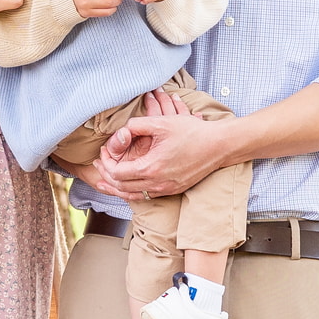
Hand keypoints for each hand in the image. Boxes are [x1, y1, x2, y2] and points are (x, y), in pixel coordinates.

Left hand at [86, 91, 227, 199]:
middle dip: (107, 175)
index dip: (106, 162)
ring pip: (133, 195)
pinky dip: (133, 190)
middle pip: (121, 187)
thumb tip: (121, 131)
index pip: (117, 173)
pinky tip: (129, 181)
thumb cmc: (192, 133)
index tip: (104, 151)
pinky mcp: (173, 190)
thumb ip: (136, 125)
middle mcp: (157, 183)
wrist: (218, 146)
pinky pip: (146, 195)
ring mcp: (166, 189)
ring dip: (117, 186)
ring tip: (107, 177)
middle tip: (100, 163)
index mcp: (151, 168)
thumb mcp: (161, 123)